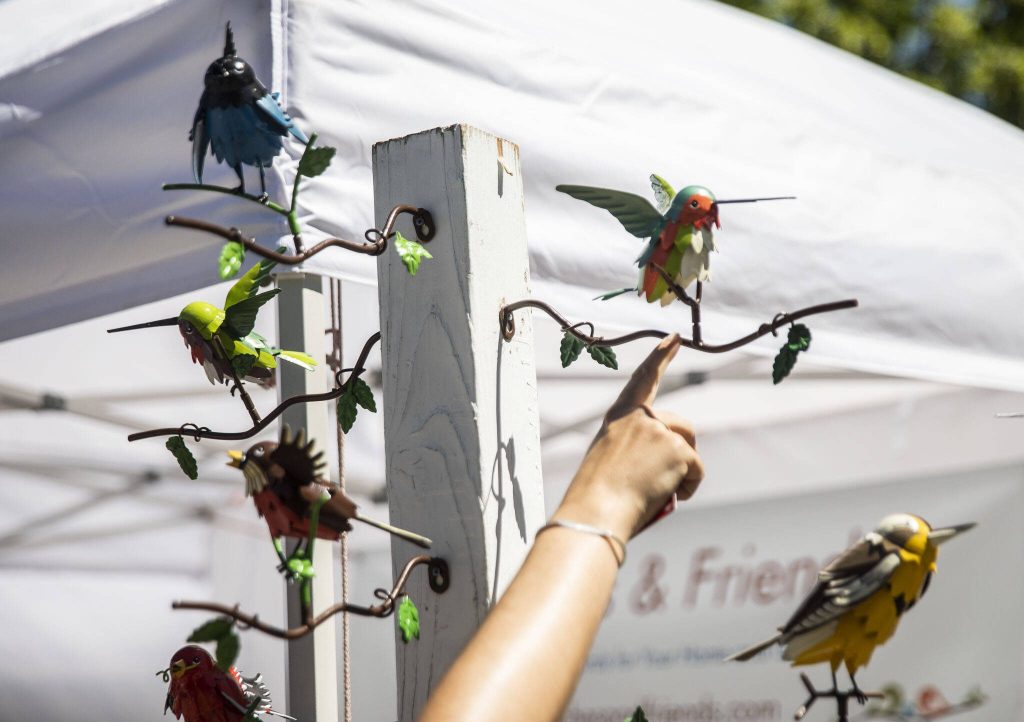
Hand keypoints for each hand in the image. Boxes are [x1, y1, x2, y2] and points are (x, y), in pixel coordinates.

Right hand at [555, 334, 702, 540]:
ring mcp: (660, 429)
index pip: (643, 378)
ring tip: (656, 492)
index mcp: (618, 417)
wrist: (596, 510)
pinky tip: (668, 496)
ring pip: (689, 450)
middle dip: (683, 450)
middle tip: (662, 482)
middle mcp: (640, 416)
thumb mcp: (610, 461)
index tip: (674, 338)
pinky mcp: (678, 448)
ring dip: (683, 472)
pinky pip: (696, 470)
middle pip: (680, 426)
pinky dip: (687, 487)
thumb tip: (663, 467)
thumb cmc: (597, 497)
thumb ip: (636, 451)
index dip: (660, 357)